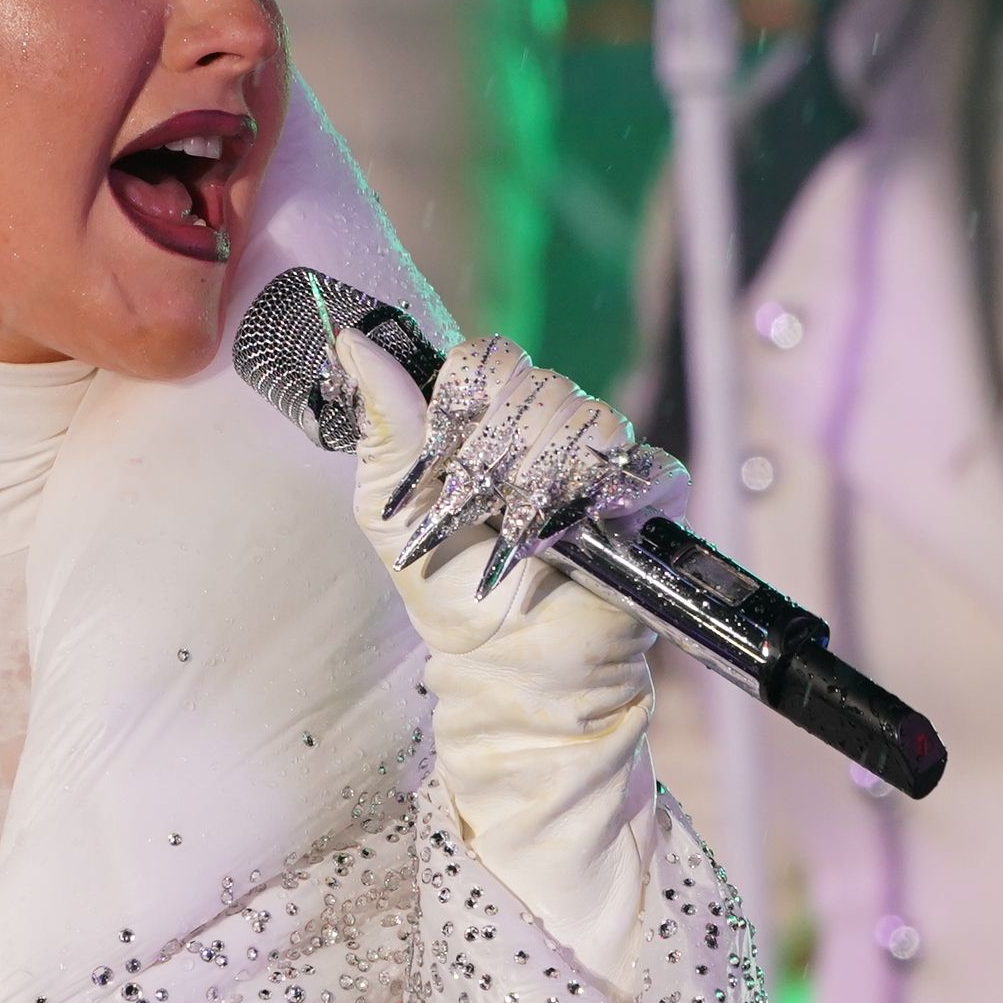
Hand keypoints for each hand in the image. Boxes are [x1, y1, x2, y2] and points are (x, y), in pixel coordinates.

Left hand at [344, 330, 671, 895]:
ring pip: (586, 417)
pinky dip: (609, 496)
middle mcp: (550, 426)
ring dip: (542, 483)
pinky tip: (583, 530)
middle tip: (485, 509)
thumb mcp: (393, 509)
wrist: (508, 660)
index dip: (465, 400)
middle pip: (536, 383)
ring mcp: (604, 457)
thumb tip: (351, 342)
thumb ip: (382, 426)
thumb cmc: (446, 588)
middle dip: (498, 455)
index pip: (488, 357)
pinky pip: (644, 462)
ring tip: (527, 532)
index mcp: (490, 418)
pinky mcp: (651, 496)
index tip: (446, 456)